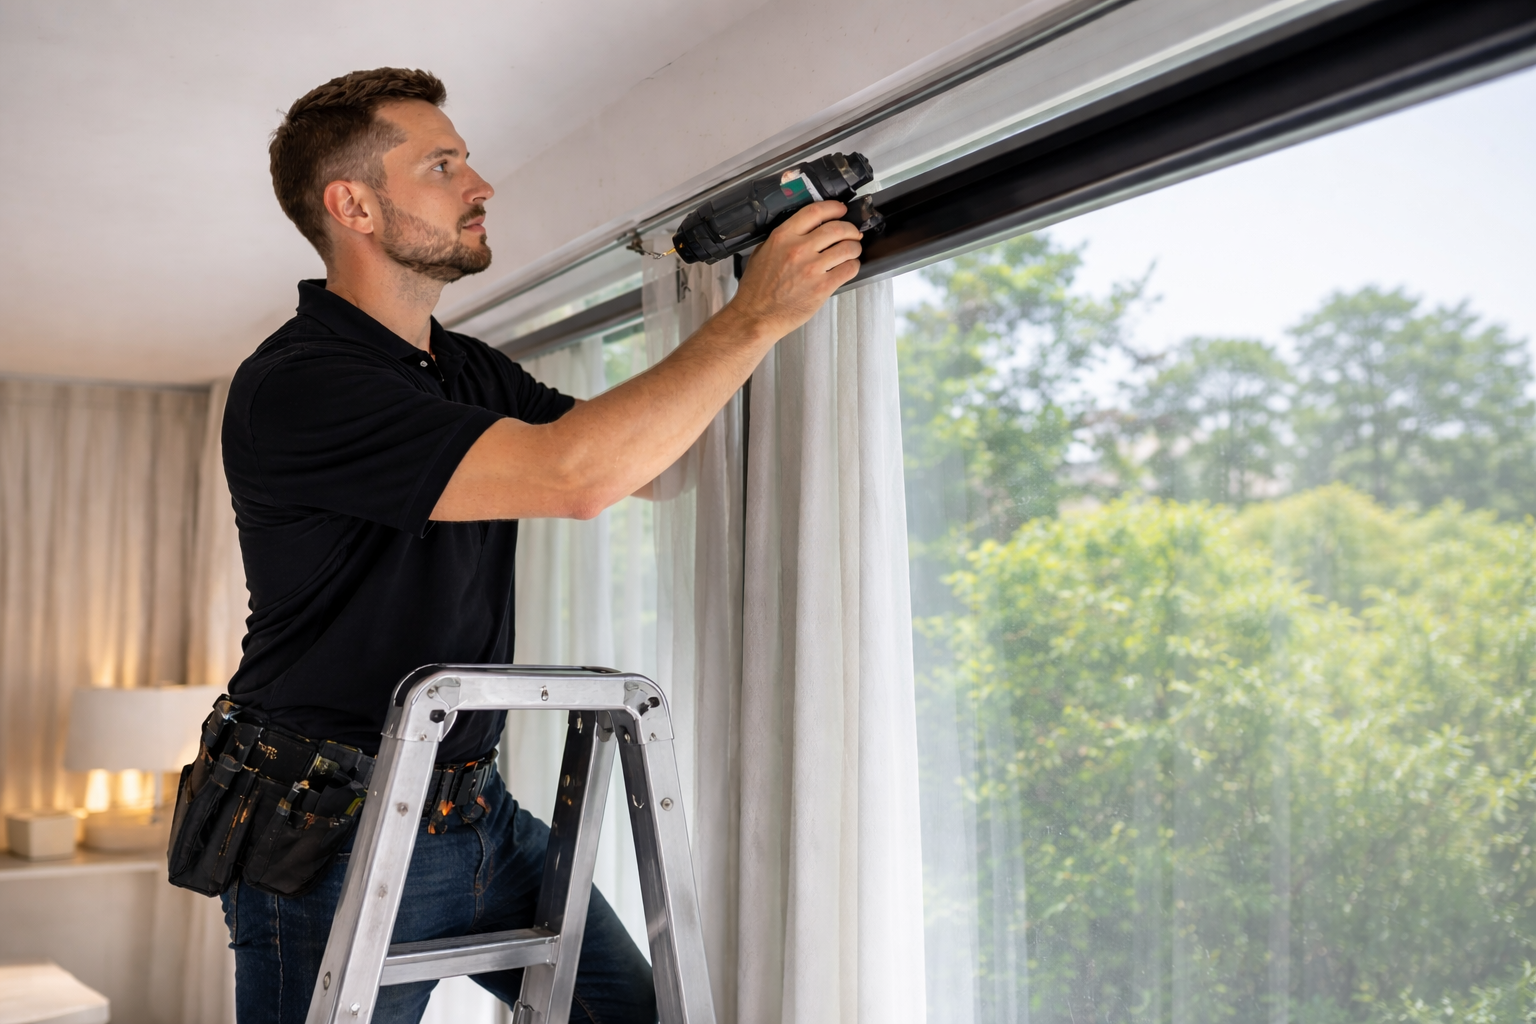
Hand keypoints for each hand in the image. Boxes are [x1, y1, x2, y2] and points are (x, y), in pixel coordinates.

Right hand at [728, 200, 862, 338]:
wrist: (756, 316)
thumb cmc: (757, 289)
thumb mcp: (762, 253)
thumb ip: (781, 239)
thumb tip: (802, 230)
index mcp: (783, 237)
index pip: (815, 211)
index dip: (833, 208)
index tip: (841, 210)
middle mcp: (798, 249)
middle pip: (836, 228)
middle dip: (850, 229)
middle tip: (852, 233)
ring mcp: (811, 269)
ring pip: (847, 248)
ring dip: (855, 247)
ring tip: (853, 251)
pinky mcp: (822, 287)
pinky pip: (848, 269)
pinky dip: (853, 266)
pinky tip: (849, 267)